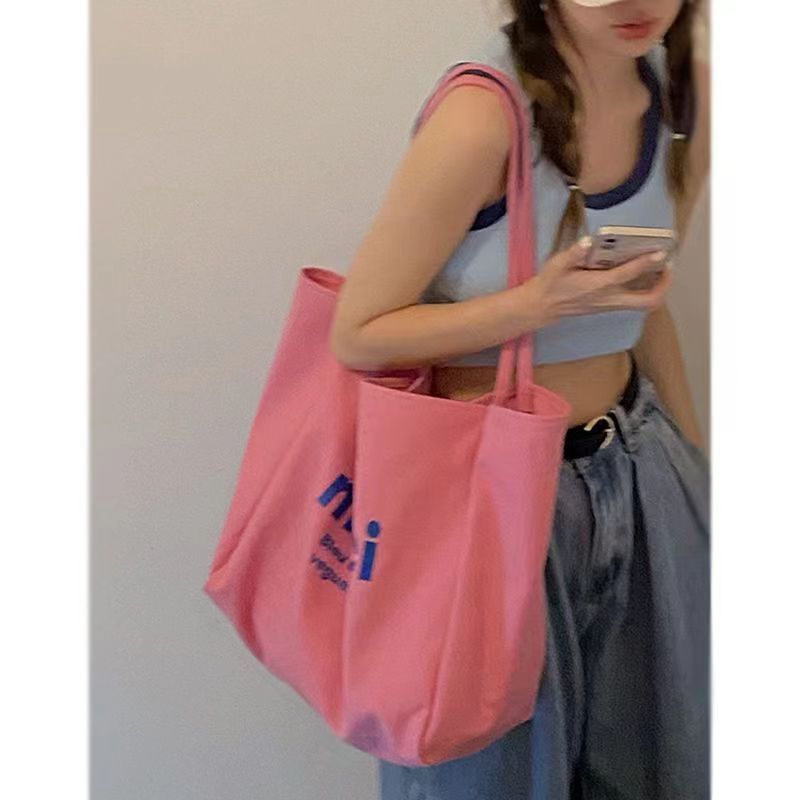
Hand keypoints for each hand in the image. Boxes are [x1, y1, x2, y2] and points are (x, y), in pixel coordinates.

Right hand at [521, 237, 671, 327]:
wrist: (542, 307)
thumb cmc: (550, 284)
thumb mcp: (557, 265)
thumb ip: (574, 253)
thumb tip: (588, 242)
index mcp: (598, 285)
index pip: (629, 274)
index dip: (647, 262)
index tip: (660, 252)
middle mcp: (609, 298)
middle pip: (647, 300)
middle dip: (663, 286)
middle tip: (668, 268)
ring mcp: (610, 305)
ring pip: (643, 304)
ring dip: (657, 289)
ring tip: (661, 270)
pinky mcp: (608, 306)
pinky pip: (634, 302)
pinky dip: (645, 290)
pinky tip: (643, 274)